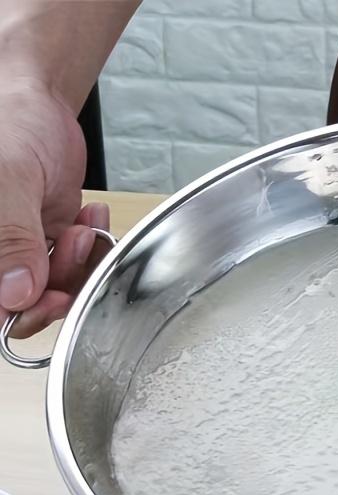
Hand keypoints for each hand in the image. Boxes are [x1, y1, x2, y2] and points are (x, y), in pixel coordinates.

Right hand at [0, 78, 108, 338]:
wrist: (36, 101)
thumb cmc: (11, 125)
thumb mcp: (9, 177)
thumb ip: (11, 236)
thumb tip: (16, 294)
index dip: (20, 311)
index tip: (52, 295)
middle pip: (24, 304)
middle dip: (59, 283)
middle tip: (75, 244)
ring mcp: (21, 250)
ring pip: (54, 289)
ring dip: (79, 263)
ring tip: (83, 225)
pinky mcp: (48, 243)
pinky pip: (75, 267)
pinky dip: (91, 250)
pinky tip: (90, 219)